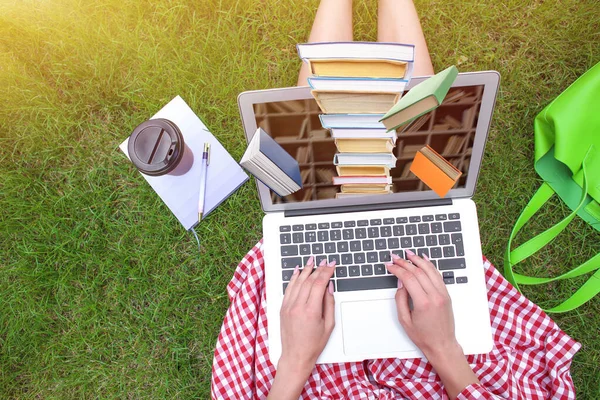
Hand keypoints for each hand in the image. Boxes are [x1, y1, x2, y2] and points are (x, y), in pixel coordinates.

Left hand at [279, 257, 335, 372]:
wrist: (295, 356)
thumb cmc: (313, 344)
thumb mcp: (329, 325)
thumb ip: (329, 304)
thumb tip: (329, 287)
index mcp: (311, 311)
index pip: (319, 284)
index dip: (326, 272)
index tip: (331, 265)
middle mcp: (297, 307)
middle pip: (308, 281)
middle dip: (317, 269)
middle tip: (324, 261)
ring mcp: (288, 307)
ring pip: (297, 282)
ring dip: (305, 270)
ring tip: (311, 260)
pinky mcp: (282, 308)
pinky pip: (288, 289)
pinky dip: (293, 278)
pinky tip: (298, 271)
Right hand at [385, 250, 456, 356]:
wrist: (442, 345)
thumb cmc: (424, 336)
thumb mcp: (405, 320)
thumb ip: (401, 299)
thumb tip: (400, 284)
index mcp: (424, 303)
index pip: (408, 278)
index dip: (397, 269)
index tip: (390, 265)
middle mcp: (435, 296)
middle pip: (418, 272)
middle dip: (405, 262)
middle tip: (395, 257)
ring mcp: (443, 294)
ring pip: (430, 270)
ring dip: (418, 260)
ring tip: (409, 253)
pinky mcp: (446, 294)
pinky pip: (438, 275)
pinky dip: (430, 265)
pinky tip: (424, 260)